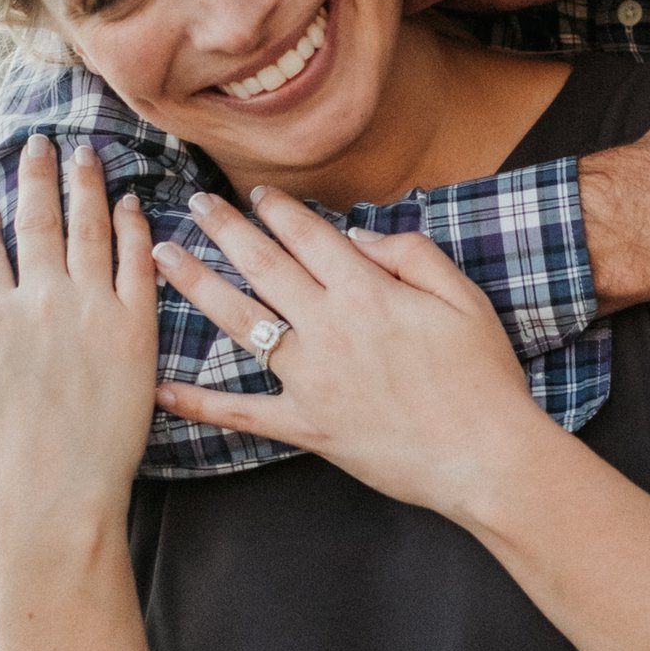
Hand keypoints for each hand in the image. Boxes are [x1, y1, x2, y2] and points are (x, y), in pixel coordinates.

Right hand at [0, 135, 157, 540]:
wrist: (58, 498)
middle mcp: (39, 302)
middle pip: (38, 221)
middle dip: (37, 175)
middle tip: (40, 144)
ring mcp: (91, 311)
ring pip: (90, 229)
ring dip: (87, 185)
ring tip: (87, 155)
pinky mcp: (136, 329)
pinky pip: (137, 264)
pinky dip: (135, 228)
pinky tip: (135, 204)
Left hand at [150, 186, 543, 517]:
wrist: (485, 458)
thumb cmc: (484, 378)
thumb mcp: (465, 298)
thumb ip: (412, 255)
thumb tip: (359, 235)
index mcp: (369, 292)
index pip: (310, 236)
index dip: (279, 209)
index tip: (254, 192)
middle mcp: (330, 327)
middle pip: (265, 265)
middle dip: (225, 228)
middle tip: (194, 202)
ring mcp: (312, 378)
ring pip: (242, 322)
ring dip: (198, 285)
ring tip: (164, 258)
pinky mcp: (306, 426)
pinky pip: (244, 412)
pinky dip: (201, 404)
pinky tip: (165, 389)